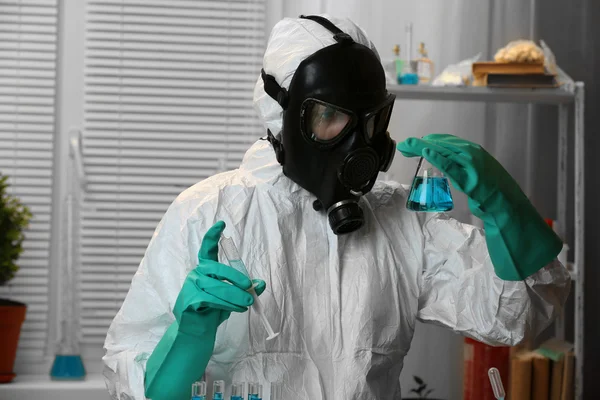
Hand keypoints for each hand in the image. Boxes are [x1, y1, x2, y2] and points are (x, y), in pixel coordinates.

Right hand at [173, 221, 265, 333]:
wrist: (198, 330)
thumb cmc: (214, 309)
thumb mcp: (233, 297)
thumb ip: (245, 288)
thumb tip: (260, 283)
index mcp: (206, 268)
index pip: (207, 249)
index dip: (213, 236)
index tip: (222, 224)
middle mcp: (196, 273)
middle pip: (217, 269)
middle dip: (236, 278)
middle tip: (249, 287)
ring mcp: (190, 287)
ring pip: (217, 287)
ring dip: (235, 296)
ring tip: (248, 302)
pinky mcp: (189, 300)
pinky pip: (212, 300)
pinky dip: (228, 305)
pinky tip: (238, 309)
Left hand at [397, 134, 561, 279]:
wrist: (509, 207)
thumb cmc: (493, 193)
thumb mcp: (474, 176)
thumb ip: (461, 169)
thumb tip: (446, 167)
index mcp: (474, 152)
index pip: (446, 142)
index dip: (428, 141)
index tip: (413, 144)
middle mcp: (473, 154)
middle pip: (442, 144)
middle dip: (420, 143)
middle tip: (404, 145)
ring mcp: (473, 166)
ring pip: (444, 152)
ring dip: (424, 147)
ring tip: (408, 146)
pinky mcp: (472, 180)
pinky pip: (452, 167)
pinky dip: (438, 158)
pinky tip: (426, 153)